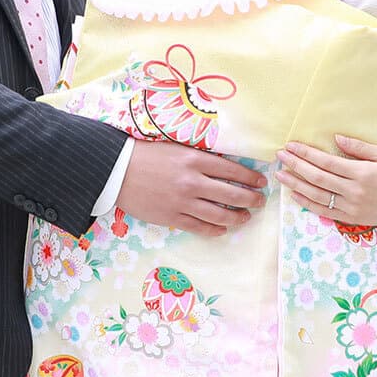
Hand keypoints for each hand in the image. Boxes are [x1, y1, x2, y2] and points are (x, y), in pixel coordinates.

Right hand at [116, 141, 267, 237]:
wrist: (116, 169)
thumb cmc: (145, 154)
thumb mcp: (176, 147)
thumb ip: (199, 158)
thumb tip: (224, 168)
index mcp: (195, 160)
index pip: (233, 170)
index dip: (250, 178)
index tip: (260, 182)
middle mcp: (193, 181)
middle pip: (232, 194)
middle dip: (251, 199)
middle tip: (259, 201)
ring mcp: (182, 201)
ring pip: (220, 214)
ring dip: (237, 217)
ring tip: (245, 217)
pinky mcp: (171, 217)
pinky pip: (199, 227)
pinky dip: (215, 229)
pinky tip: (222, 229)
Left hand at [277, 136, 376, 234]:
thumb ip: (358, 146)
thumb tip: (336, 137)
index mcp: (361, 172)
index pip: (327, 162)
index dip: (307, 153)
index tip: (292, 146)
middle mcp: (353, 191)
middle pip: (317, 177)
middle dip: (296, 165)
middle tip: (280, 156)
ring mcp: (350, 207)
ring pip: (317, 195)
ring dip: (296, 184)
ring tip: (281, 175)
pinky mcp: (349, 219)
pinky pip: (323, 210)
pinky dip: (307, 202)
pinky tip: (294, 193)